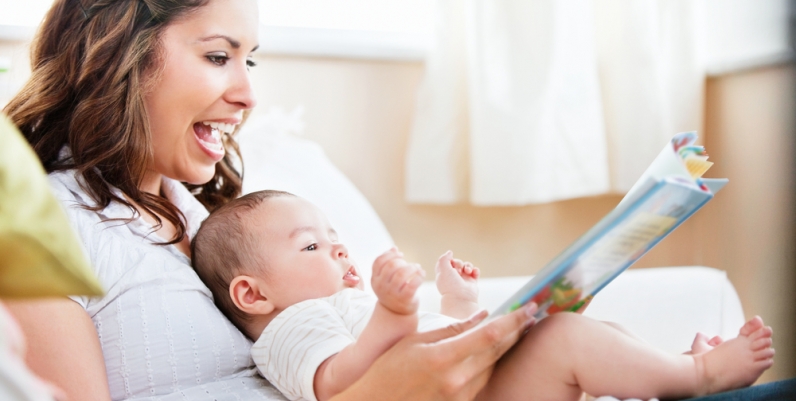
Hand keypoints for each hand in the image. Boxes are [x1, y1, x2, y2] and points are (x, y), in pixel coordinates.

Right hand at [333, 303, 538, 400]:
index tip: (529, 308)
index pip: (489, 336)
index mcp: (443, 359)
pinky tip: (496, 352)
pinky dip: (491, 364)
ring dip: (507, 347)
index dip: (513, 320)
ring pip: (493, 367)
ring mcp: (459, 396)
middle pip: (497, 351)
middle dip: (517, 331)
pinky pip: (482, 381)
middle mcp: (456, 380)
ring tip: (518, 329)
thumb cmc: (389, 370)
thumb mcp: (416, 342)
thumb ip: (452, 330)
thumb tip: (483, 315)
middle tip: (532, 314)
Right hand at [371, 248, 425, 314]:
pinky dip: (419, 276)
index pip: (378, 262)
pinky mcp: (405, 299)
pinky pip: (413, 284)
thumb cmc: (393, 291)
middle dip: (403, 261)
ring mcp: (392, 294)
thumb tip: (394, 248)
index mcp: (374, 279)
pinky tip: (422, 273)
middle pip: (391, 266)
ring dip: (413, 267)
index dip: (390, 254)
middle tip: (410, 265)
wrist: (397, 313)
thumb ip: (387, 264)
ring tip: (418, 268)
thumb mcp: (386, 279)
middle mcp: (381, 286)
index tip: (400, 254)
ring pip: (402, 273)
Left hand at [435, 251, 478, 302]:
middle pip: (457, 262)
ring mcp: (463, 279)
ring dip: (468, 266)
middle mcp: (453, 277)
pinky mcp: (472, 282)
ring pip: (467, 266)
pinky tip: (474, 273)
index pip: (446, 262)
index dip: (449, 260)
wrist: (461, 299)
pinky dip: (475, 271)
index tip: (450, 264)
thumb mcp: (443, 269)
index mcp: (444, 274)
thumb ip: (444, 258)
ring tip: (467, 271)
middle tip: (458, 270)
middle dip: (459, 263)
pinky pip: (475, 272)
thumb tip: (450, 252)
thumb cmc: (450, 285)